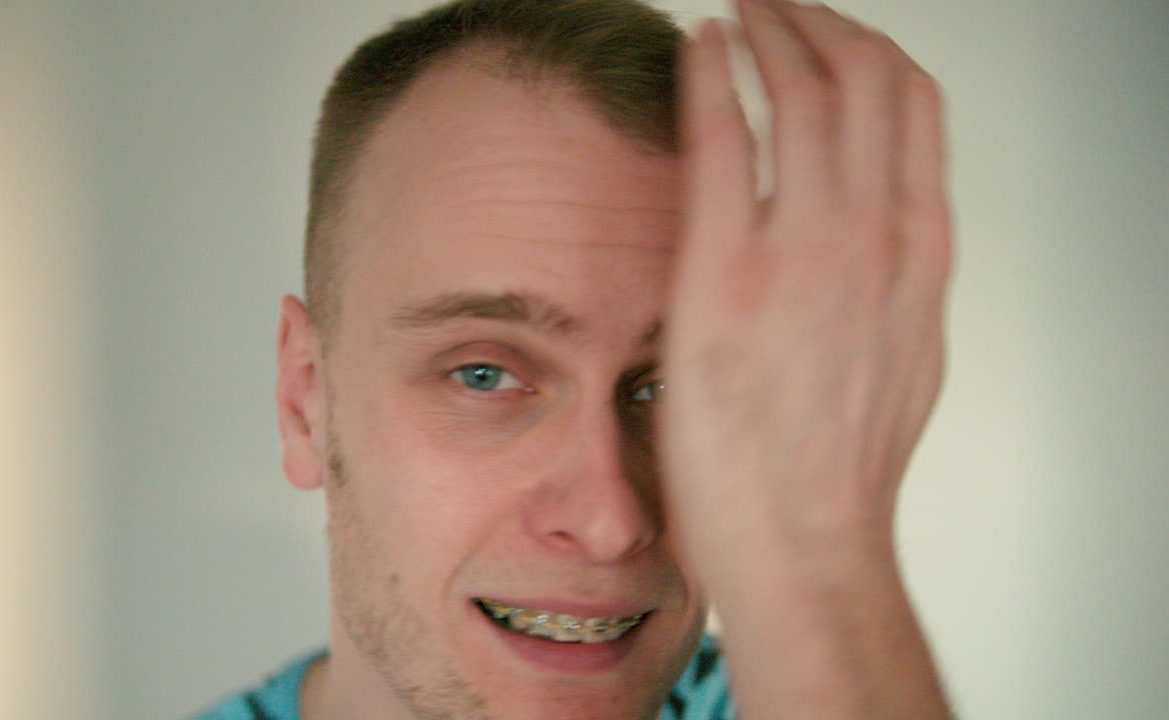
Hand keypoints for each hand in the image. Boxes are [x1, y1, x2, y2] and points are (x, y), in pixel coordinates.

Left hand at [661, 0, 951, 565]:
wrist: (803, 540)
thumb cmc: (838, 466)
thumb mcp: (900, 353)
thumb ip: (890, 279)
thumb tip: (869, 234)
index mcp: (917, 251)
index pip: (912, 105)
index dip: (869, 49)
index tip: (833, 33)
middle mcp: (873, 235)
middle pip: (864, 76)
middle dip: (819, 21)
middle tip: (779, 3)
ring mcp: (803, 250)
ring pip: (804, 89)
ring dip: (772, 28)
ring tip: (744, 10)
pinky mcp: (725, 274)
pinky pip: (724, 138)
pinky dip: (713, 77)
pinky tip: (699, 50)